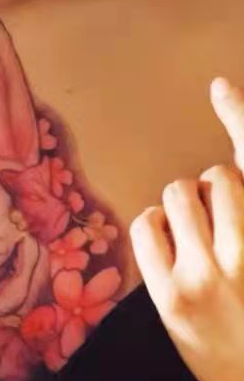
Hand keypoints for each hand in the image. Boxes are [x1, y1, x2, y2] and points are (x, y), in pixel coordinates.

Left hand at [130, 77, 243, 380]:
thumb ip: (243, 211)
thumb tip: (220, 179)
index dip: (241, 117)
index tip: (220, 86)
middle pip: (218, 176)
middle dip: (213, 187)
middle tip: (214, 217)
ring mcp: (207, 275)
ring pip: (178, 193)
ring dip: (183, 200)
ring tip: (192, 228)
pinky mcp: (169, 293)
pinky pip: (146, 224)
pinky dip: (154, 221)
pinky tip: (167, 237)